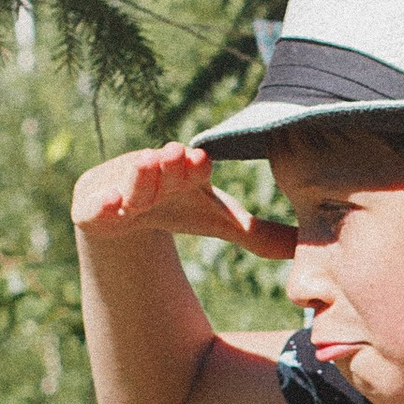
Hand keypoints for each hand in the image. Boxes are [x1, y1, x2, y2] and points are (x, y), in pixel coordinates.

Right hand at [72, 143, 292, 258]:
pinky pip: (96, 203)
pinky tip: (110, 205)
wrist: (124, 215)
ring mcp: (122, 186)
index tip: (202, 162)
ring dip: (139, 175)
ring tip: (145, 165)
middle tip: (176, 155)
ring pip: (132, 180)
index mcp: (188, 173)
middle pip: (164, 168)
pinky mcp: (93, 203)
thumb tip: (310, 248)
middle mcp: (155, 172)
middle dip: (170, 163)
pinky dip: (102, 203)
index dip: (196, 165)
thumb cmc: (178, 209)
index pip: (195, 166)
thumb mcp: (220, 221)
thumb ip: (261, 235)